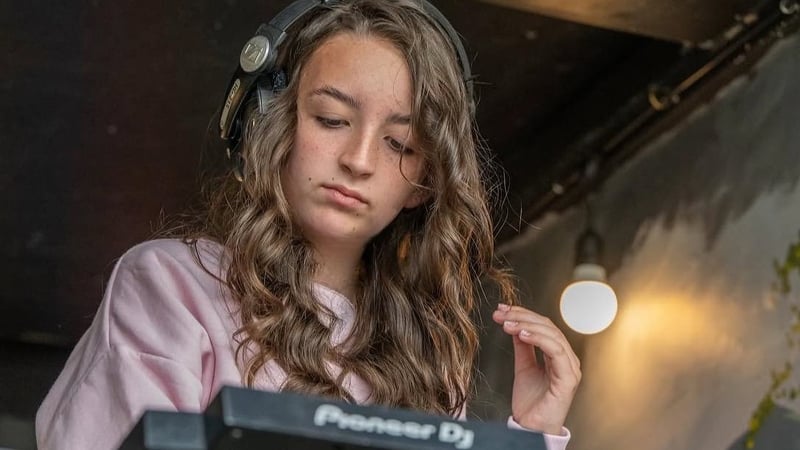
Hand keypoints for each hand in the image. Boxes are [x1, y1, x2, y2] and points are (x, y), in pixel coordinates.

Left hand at [492, 303, 580, 434]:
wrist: (531, 427)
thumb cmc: (530, 402)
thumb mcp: (523, 367)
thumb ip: (523, 346)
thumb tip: (516, 324)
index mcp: (559, 355)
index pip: (544, 325)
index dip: (523, 314)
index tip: (502, 309)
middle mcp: (568, 358)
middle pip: (548, 326)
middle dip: (521, 316)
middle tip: (500, 314)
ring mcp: (571, 367)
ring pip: (552, 335)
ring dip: (527, 325)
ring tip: (507, 324)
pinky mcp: (569, 377)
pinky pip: (556, 351)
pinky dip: (538, 339)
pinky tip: (521, 334)